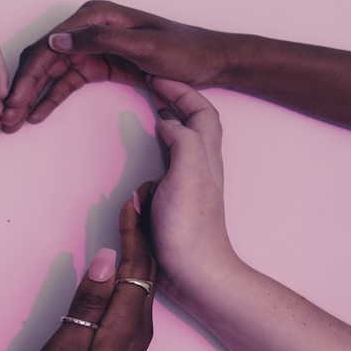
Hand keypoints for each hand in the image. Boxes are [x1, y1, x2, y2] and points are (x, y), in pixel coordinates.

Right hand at [1, 0, 238, 132]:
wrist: (209, 62)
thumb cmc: (183, 51)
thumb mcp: (144, 47)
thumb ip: (99, 40)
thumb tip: (56, 39)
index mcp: (96, 16)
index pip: (49, 46)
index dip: (26, 76)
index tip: (12, 101)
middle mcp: (89, 28)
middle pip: (43, 59)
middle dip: (21, 89)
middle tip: (5, 117)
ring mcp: (92, 47)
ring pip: (50, 73)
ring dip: (31, 97)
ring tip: (13, 122)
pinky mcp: (100, 64)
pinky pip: (67, 82)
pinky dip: (50, 99)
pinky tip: (35, 115)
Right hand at [23, 198, 154, 350]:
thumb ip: (86, 305)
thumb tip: (104, 258)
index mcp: (123, 325)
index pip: (134, 266)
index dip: (134, 231)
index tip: (132, 200)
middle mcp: (137, 328)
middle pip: (147, 269)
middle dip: (144, 230)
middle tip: (140, 196)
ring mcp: (134, 337)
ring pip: (144, 280)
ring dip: (140, 246)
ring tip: (136, 217)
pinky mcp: (126, 344)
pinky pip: (136, 294)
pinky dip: (133, 268)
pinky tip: (124, 261)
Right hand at [147, 78, 237, 299]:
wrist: (195, 273)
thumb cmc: (191, 228)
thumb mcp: (187, 176)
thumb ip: (181, 140)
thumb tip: (168, 120)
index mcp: (204, 155)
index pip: (201, 110)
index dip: (182, 89)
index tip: (157, 77)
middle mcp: (200, 165)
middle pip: (196, 120)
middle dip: (177, 98)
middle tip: (153, 85)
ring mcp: (189, 183)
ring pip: (184, 140)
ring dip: (170, 120)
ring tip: (150, 108)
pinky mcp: (176, 200)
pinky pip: (169, 162)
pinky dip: (159, 147)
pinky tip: (146, 153)